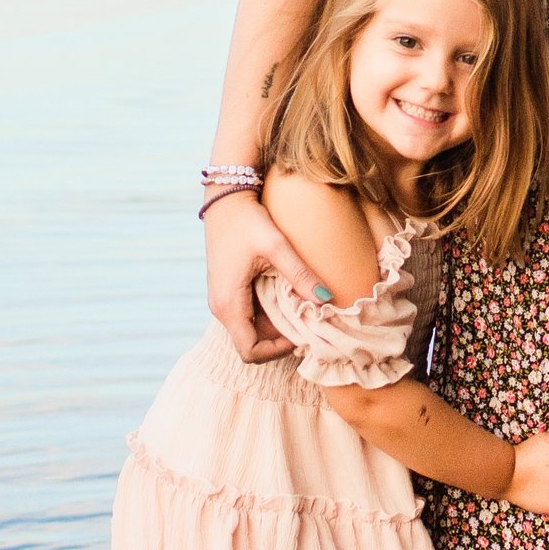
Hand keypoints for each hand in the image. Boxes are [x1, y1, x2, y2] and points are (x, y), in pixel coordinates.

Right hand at [204, 188, 304, 360]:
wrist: (224, 198)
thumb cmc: (247, 220)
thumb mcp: (276, 246)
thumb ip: (300, 274)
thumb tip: (327, 299)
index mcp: (228, 303)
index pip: (250, 351)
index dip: (277, 351)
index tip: (301, 334)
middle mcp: (221, 307)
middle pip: (251, 343)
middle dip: (280, 339)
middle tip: (307, 323)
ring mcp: (222, 300)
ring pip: (250, 331)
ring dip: (275, 327)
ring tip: (301, 310)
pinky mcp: (227, 291)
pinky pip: (248, 316)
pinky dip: (268, 315)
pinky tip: (287, 298)